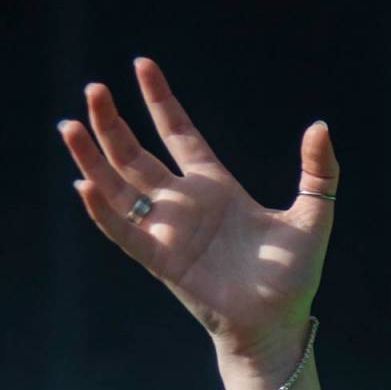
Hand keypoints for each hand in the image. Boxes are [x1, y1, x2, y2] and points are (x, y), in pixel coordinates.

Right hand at [58, 56, 338, 358]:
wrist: (279, 324)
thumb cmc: (293, 276)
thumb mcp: (313, 216)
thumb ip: (318, 172)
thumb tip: (320, 126)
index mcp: (216, 188)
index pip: (179, 134)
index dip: (161, 101)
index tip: (142, 65)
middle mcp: (185, 205)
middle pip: (137, 154)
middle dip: (112, 123)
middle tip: (94, 89)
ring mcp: (169, 231)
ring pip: (118, 187)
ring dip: (94, 158)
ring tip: (70, 126)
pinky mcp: (162, 260)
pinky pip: (123, 231)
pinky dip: (103, 209)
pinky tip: (84, 183)